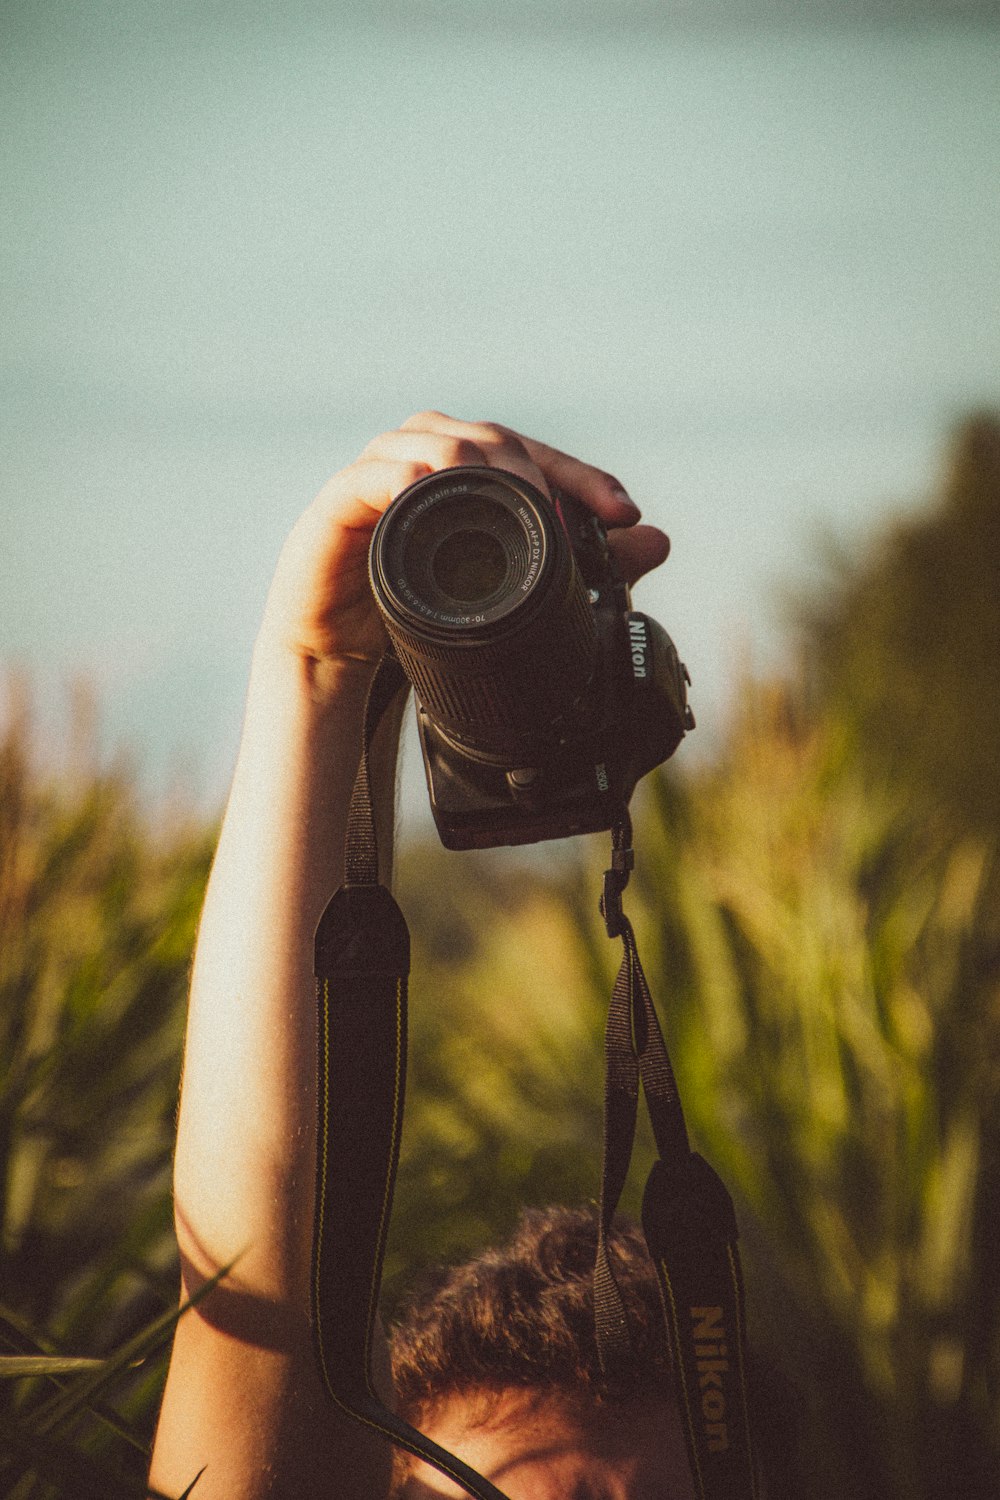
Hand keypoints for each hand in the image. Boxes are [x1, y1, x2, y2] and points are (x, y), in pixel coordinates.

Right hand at [259, 411, 670, 672]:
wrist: (336, 653)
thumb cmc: (415, 612)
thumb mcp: (502, 595)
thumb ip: (580, 569)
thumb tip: (656, 542)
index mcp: (464, 473)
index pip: (531, 454)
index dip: (580, 476)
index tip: (625, 512)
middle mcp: (421, 460)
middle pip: (485, 438)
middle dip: (533, 471)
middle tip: (573, 520)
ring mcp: (375, 478)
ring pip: (426, 442)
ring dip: (470, 460)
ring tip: (510, 494)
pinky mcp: (332, 509)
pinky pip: (361, 481)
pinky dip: (392, 480)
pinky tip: (418, 490)